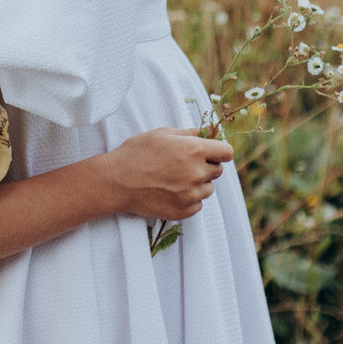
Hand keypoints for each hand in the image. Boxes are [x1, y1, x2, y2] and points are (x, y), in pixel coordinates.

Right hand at [92, 128, 233, 222]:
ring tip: (174, 179)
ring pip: (208, 189)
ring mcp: (191, 194)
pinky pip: (197, 204)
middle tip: (184, 165)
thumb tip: (211, 132)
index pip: (226, 152)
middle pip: (217, 171)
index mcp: (194, 150)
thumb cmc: (137, 153)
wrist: (116, 181)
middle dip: (205, 166)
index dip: (219, 151)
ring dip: (197, 184)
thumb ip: (191, 133)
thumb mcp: (163, 134)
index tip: (212, 153)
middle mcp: (197, 173)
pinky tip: (170, 191)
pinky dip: (188, 199)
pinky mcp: (184, 211)